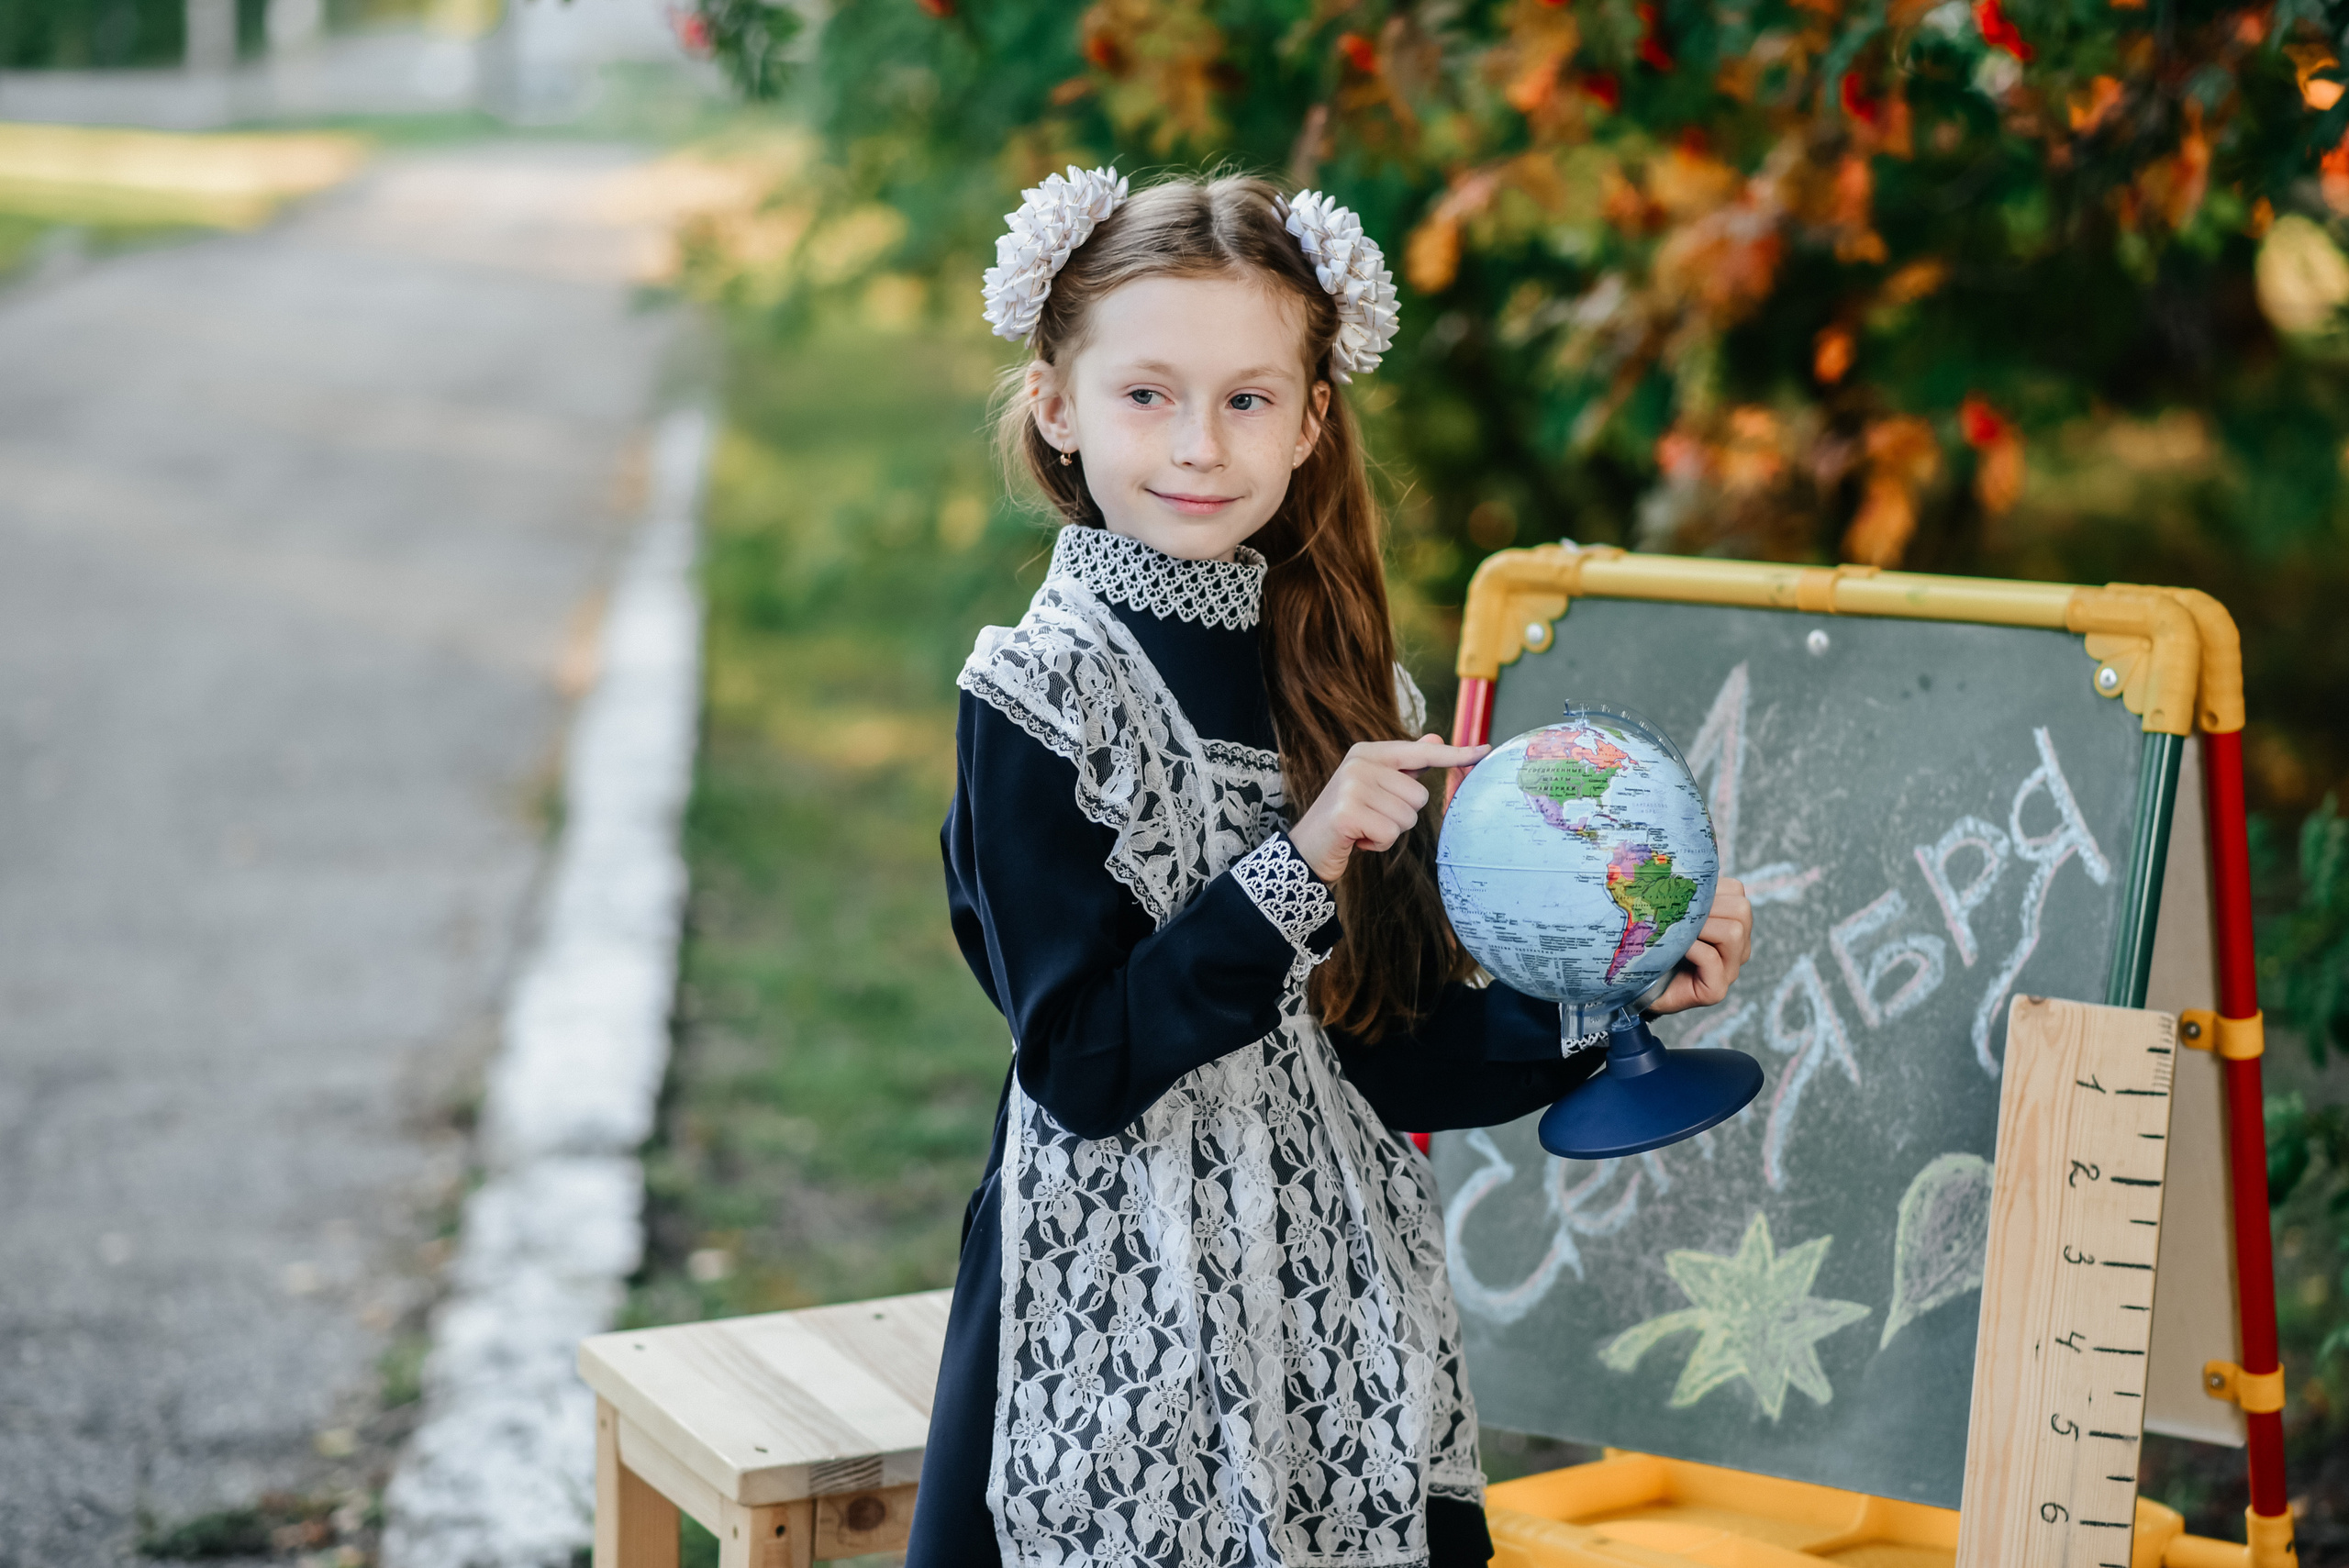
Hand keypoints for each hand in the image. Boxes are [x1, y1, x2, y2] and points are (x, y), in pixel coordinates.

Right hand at [1287, 735, 1490, 882]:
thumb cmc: (1348, 818)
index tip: (1485, 750)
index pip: (1421, 752)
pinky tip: (1358, 840)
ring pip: (1407, 817)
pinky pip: (1390, 834)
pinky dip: (1378, 845)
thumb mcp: (1376, 787)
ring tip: (1364, 828)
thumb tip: (1435, 739)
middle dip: (1401, 816)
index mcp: (1368, 752)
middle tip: (1372, 818)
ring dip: (1390, 832)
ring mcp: (1351, 786)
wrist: (1307, 848)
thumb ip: (1405, 765)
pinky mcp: (1347, 813)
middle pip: (1419, 796)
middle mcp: (1359, 763)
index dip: (1455, 753)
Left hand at [1644, 877, 1754, 1015]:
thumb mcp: (1672, 910)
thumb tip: (1686, 863)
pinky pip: (1712, 959)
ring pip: (1734, 933)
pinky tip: (1675, 950)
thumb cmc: (1654, 942)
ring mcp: (1730, 970)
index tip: (1679, 896)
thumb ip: (1686, 891)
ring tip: (1677, 933)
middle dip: (1708, 907)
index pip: (1736, 890)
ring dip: (1701, 927)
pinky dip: (1693, 949)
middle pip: (1742, 909)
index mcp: (1732, 922)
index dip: (1709, 888)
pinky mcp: (1716, 990)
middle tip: (1678, 915)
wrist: (1635, 983)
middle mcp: (1738, 947)